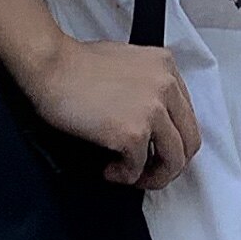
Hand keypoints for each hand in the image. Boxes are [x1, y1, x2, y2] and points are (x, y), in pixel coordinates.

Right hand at [22, 36, 201, 190]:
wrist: (51, 66)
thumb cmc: (78, 66)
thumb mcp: (129, 63)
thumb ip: (148, 87)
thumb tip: (153, 124)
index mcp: (167, 67)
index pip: (187, 116)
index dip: (173, 142)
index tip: (155, 152)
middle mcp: (166, 86)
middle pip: (189, 142)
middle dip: (170, 165)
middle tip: (148, 173)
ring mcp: (152, 110)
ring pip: (173, 160)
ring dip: (153, 176)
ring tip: (130, 175)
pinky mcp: (133, 132)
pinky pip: (139, 169)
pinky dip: (124, 176)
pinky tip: (109, 169)